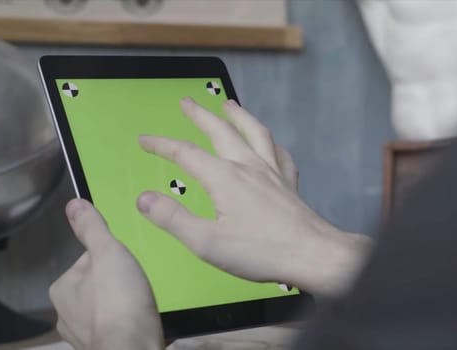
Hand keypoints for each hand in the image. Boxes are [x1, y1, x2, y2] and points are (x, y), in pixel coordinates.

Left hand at [50, 199, 163, 349]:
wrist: (133, 348)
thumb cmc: (118, 300)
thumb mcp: (108, 252)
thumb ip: (92, 229)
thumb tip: (74, 204)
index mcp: (63, 289)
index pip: (89, 261)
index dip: (112, 256)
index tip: (129, 260)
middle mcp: (67, 315)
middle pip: (100, 285)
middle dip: (120, 282)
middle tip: (141, 281)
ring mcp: (86, 336)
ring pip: (111, 309)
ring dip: (128, 305)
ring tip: (147, 301)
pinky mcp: (107, 348)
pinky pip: (122, 328)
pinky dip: (134, 323)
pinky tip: (148, 319)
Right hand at [137, 98, 371, 296]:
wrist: (312, 255)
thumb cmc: (262, 251)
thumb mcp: (206, 242)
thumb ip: (173, 218)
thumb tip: (145, 199)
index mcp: (225, 178)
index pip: (185, 153)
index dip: (162, 144)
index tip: (145, 140)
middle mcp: (249, 167)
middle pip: (221, 131)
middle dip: (201, 115)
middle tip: (187, 102)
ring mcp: (272, 172)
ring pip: (255, 133)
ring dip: (239, 116)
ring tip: (230, 104)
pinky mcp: (289, 184)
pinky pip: (280, 154)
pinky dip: (272, 144)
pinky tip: (272, 145)